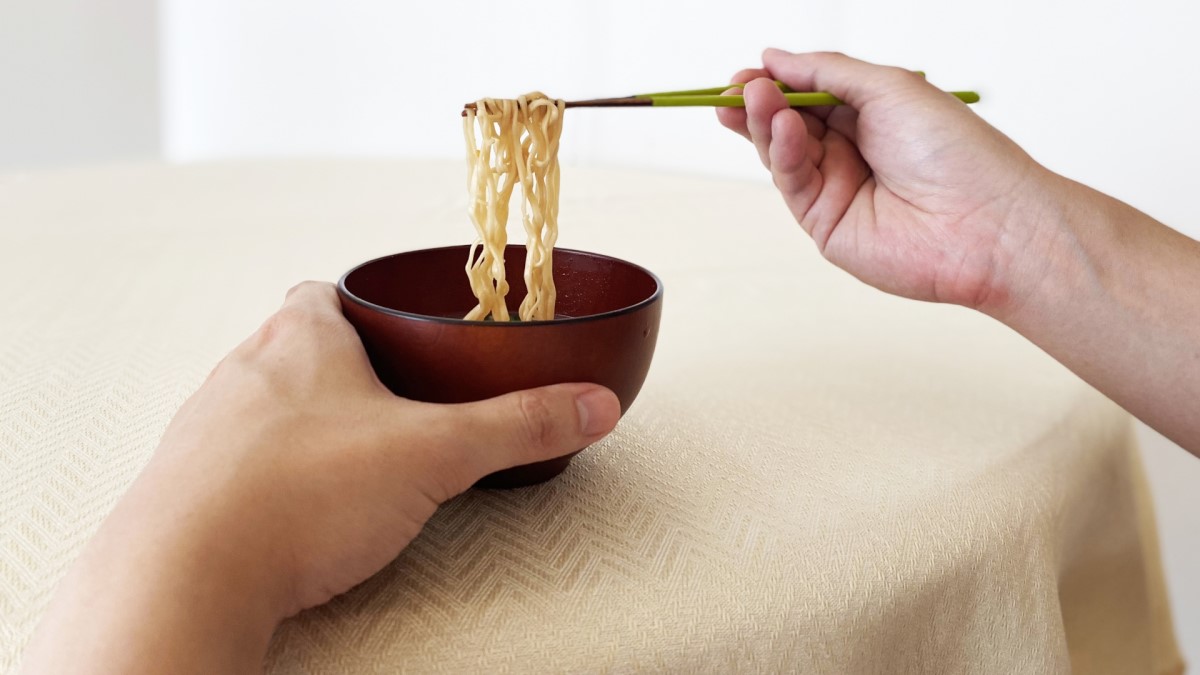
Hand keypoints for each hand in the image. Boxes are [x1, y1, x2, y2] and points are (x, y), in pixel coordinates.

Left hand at [22, 281, 620, 673]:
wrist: (187, 571)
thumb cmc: (297, 493)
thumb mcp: (435, 452)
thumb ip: (518, 426)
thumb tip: (588, 406)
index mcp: (303, 337)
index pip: (326, 293)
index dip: (362, 307)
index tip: (393, 326)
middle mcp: (244, 371)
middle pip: (296, 350)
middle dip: (342, 374)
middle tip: (389, 405)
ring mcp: (208, 429)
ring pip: (262, 409)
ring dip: (302, 428)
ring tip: (351, 466)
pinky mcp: (187, 488)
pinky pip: (234, 468)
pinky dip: (269, 482)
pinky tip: (302, 516)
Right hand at [718, 49, 1058, 311]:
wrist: (986, 223)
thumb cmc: (955, 150)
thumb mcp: (889, 87)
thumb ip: (827, 71)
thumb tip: (777, 57)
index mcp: (870, 116)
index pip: (808, 94)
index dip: (776, 82)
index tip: (749, 71)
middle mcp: (851, 152)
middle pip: (786, 124)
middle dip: (758, 103)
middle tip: (736, 87)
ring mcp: (836, 190)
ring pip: (782, 153)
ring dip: (765, 122)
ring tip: (757, 98)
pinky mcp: (826, 226)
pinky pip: (793, 183)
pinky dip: (783, 152)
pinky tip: (785, 128)